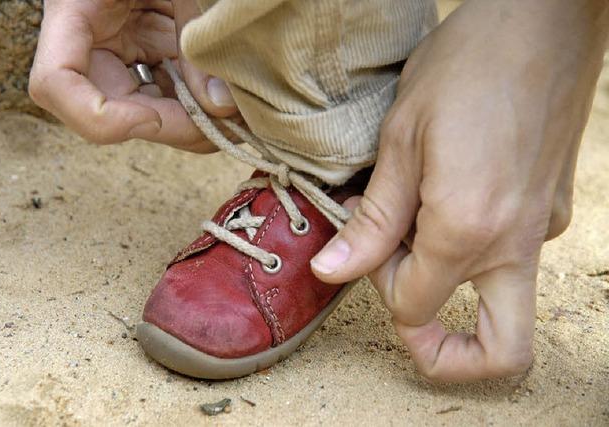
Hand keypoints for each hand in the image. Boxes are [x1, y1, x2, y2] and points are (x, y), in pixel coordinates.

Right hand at [29, 0, 236, 150]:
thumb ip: (197, 36)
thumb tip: (220, 107)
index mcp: (75, 12)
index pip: (54, 85)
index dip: (99, 118)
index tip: (153, 117)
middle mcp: (91, 43)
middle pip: (109, 112)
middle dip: (167, 127)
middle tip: (219, 127)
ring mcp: (119, 52)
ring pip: (144, 111)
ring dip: (189, 122)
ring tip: (234, 117)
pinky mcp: (146, 56)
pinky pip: (166, 94)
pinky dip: (197, 104)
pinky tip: (227, 101)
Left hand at [311, 0, 608, 381]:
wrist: (542, 18)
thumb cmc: (467, 66)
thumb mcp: (401, 141)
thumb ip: (372, 220)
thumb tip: (333, 272)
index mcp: (468, 230)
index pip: (416, 308)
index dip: (379, 288)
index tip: (366, 244)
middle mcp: (515, 243)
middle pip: (501, 350)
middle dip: (446, 352)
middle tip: (403, 302)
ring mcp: (541, 228)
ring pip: (504, 301)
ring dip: (448, 280)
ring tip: (413, 220)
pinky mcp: (549, 208)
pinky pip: (511, 253)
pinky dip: (470, 246)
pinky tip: (443, 195)